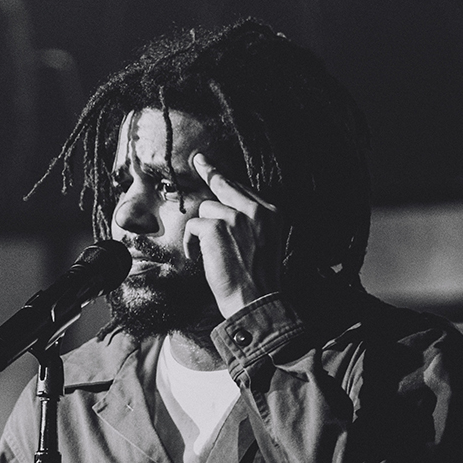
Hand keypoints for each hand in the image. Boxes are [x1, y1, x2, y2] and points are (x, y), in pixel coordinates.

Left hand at [183, 151, 278, 318]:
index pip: (242, 189)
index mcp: (271, 214)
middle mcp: (256, 210)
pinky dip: (191, 243)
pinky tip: (198, 257)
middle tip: (198, 161)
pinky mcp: (216, 227)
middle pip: (224, 186)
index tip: (210, 163)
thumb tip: (223, 207)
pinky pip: (193, 225)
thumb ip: (251, 223)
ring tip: (210, 253)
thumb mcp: (265, 243)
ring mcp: (236, 217)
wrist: (254, 301)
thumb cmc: (256, 279)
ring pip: (206, 210)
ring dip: (203, 231)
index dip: (225, 178)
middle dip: (210, 172)